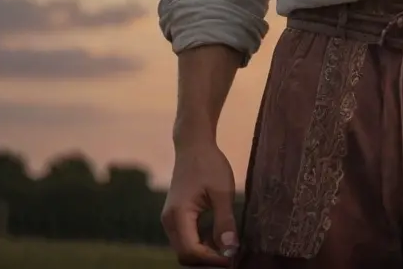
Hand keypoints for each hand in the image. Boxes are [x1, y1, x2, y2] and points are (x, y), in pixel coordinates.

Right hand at [161, 140, 239, 265]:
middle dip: (208, 260)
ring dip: (205, 253)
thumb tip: (231, 250)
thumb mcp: (222, 192)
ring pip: (185, 249)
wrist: (194, 145)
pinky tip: (218, 235)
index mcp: (178, 215)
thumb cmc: (209, 164)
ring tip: (227, 245)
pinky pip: (186, 239)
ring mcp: (170, 220)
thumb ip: (225, 222)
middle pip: (185, 255)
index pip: (191, 251)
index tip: (233, 258)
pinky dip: (201, 244)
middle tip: (231, 255)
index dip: (212, 260)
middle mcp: (169, 221)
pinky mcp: (175, 217)